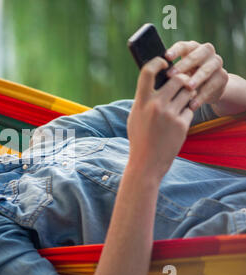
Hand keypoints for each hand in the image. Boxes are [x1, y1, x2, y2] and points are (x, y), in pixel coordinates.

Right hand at [128, 57, 196, 178]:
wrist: (146, 162)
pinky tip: (178, 123)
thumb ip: (144, 99)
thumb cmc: (139, 138)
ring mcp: (170, 115)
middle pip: (177, 79)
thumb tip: (155, 80)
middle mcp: (156, 105)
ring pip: (187, 93)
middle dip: (182, 80)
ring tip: (179, 104)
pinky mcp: (182, 124)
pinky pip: (190, 110)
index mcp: (141, 101)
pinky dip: (186, 114)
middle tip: (182, 84)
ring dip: (187, 95)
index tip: (164, 62)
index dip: (158, 62)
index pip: (148, 72)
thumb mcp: (135, 116)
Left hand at [165, 41, 228, 109]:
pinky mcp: (222, 77)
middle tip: (171, 75)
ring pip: (206, 70)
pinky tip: (192, 104)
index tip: (166, 57)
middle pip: (195, 56)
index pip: (183, 46)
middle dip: (183, 65)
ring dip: (196, 79)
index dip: (175, 51)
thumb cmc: (184, 78)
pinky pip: (212, 86)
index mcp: (191, 48)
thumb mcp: (176, 73)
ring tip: (187, 88)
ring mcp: (216, 63)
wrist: (207, 89)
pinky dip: (201, 96)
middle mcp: (205, 52)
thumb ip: (167, 71)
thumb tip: (149, 73)